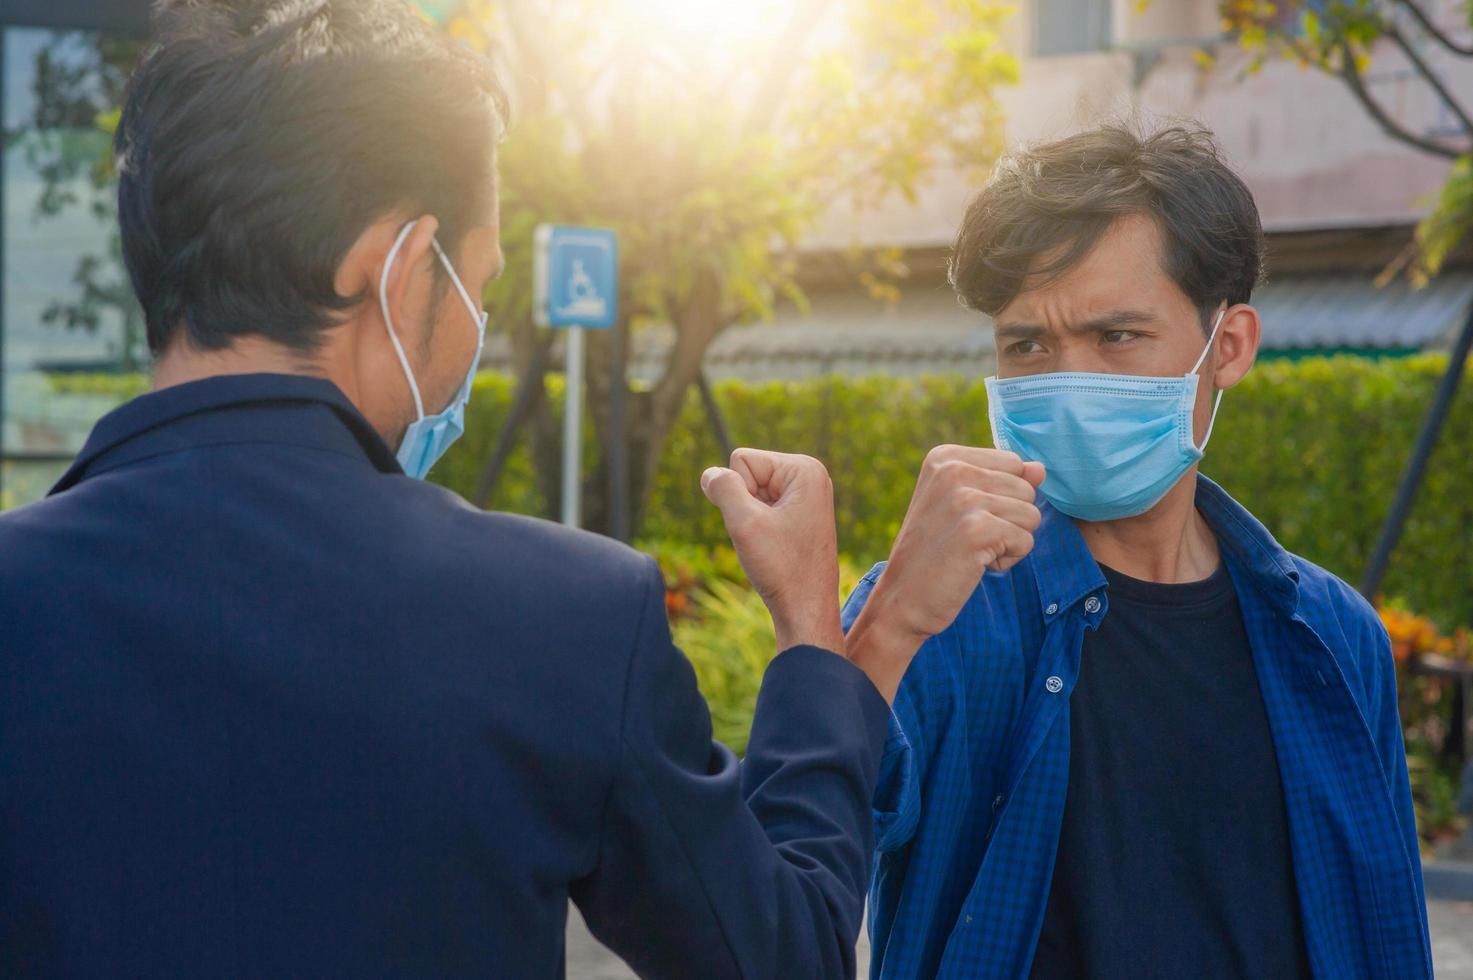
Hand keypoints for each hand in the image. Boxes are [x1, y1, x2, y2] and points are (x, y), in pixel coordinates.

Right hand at [701, 449, 844, 655]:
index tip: (762, 524)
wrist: (806, 610)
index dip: (738, 494)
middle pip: (747, 474)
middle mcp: (810, 476)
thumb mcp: (744, 523)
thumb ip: (723, 488)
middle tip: (767, 537)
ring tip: (772, 544)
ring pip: (750, 494)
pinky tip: (774, 549)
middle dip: (744, 506)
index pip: (741, 460)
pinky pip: (761, 509)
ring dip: (750, 519)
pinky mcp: (800, 514)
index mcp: (805, 469)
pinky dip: (758, 528)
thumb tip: (710, 474)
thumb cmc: (782, 569)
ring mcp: (806, 496)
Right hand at [846, 446, 1044, 700]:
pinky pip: (1025, 540)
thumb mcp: (963, 506)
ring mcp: (963, 498)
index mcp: (945, 457)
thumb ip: (1003, 481)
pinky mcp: (977, 529)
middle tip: (966, 538)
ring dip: (1008, 541)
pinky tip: (974, 565)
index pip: (1014, 463)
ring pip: (1031, 515)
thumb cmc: (934, 553)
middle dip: (1008, 520)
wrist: (902, 598)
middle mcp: (952, 469)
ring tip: (970, 551)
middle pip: (1026, 488)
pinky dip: (1006, 560)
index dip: (1001, 498)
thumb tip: (1041, 469)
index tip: (964, 518)